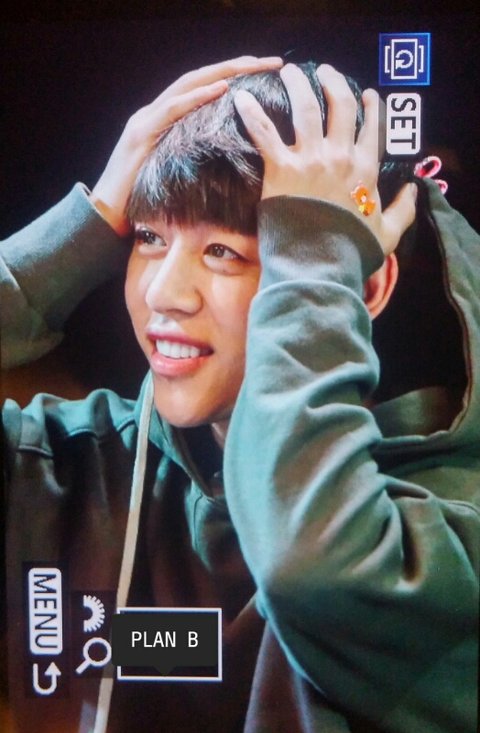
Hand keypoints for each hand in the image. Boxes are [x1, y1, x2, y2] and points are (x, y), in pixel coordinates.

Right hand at [91, 55, 282, 235]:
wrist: (106, 216)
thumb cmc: (144, 204)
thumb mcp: (178, 177)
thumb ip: (196, 163)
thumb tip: (230, 167)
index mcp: (165, 122)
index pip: (202, 90)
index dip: (233, 78)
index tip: (264, 73)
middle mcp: (154, 113)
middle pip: (199, 79)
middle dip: (236, 67)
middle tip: (268, 61)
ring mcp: (145, 120)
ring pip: (187, 85)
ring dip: (222, 73)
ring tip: (251, 65)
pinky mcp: (140, 134)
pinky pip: (172, 109)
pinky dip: (197, 97)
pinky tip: (221, 89)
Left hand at [234, 63, 415, 254]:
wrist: (319, 267)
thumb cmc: (350, 253)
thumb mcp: (387, 234)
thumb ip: (402, 209)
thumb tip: (412, 189)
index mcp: (365, 170)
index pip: (371, 127)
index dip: (370, 106)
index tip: (367, 93)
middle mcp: (340, 156)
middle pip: (340, 105)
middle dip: (333, 82)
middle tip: (322, 71)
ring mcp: (310, 160)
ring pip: (305, 107)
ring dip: (297, 84)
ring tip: (288, 72)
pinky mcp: (281, 169)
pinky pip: (265, 132)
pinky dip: (251, 112)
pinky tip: (242, 97)